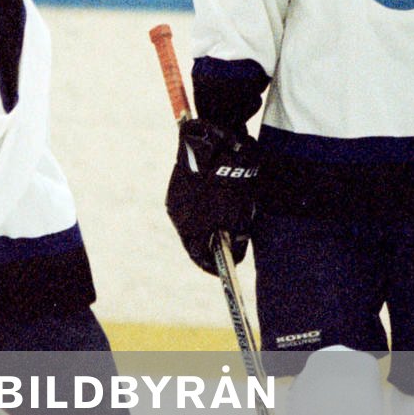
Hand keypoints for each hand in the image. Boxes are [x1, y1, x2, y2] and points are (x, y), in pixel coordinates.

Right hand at [165, 118, 259, 274]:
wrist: (215, 144)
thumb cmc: (231, 182)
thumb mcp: (239, 214)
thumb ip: (236, 238)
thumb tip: (235, 254)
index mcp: (191, 228)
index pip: (199, 256)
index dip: (212, 265)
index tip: (224, 269)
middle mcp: (177, 217)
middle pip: (193, 240)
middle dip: (209, 244)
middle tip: (226, 246)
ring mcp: (174, 200)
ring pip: (190, 222)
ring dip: (204, 225)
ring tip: (222, 223)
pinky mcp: (176, 186)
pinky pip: (188, 206)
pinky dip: (201, 209)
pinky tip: (214, 202)